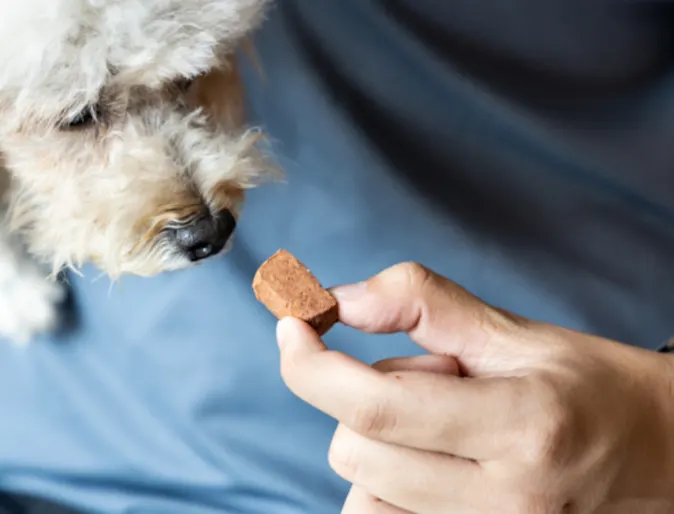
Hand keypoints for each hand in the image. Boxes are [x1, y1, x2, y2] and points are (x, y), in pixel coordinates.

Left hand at [276, 262, 673, 513]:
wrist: (656, 451)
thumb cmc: (585, 382)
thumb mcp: (511, 329)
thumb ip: (419, 303)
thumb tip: (335, 300)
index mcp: (519, 424)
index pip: (377, 407)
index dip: (312, 366)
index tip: (292, 326)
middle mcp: (505, 496)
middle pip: (355, 450)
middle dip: (362, 398)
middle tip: (434, 378)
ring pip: (362, 491)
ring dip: (378, 442)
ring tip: (445, 423)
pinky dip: (387, 478)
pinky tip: (434, 456)